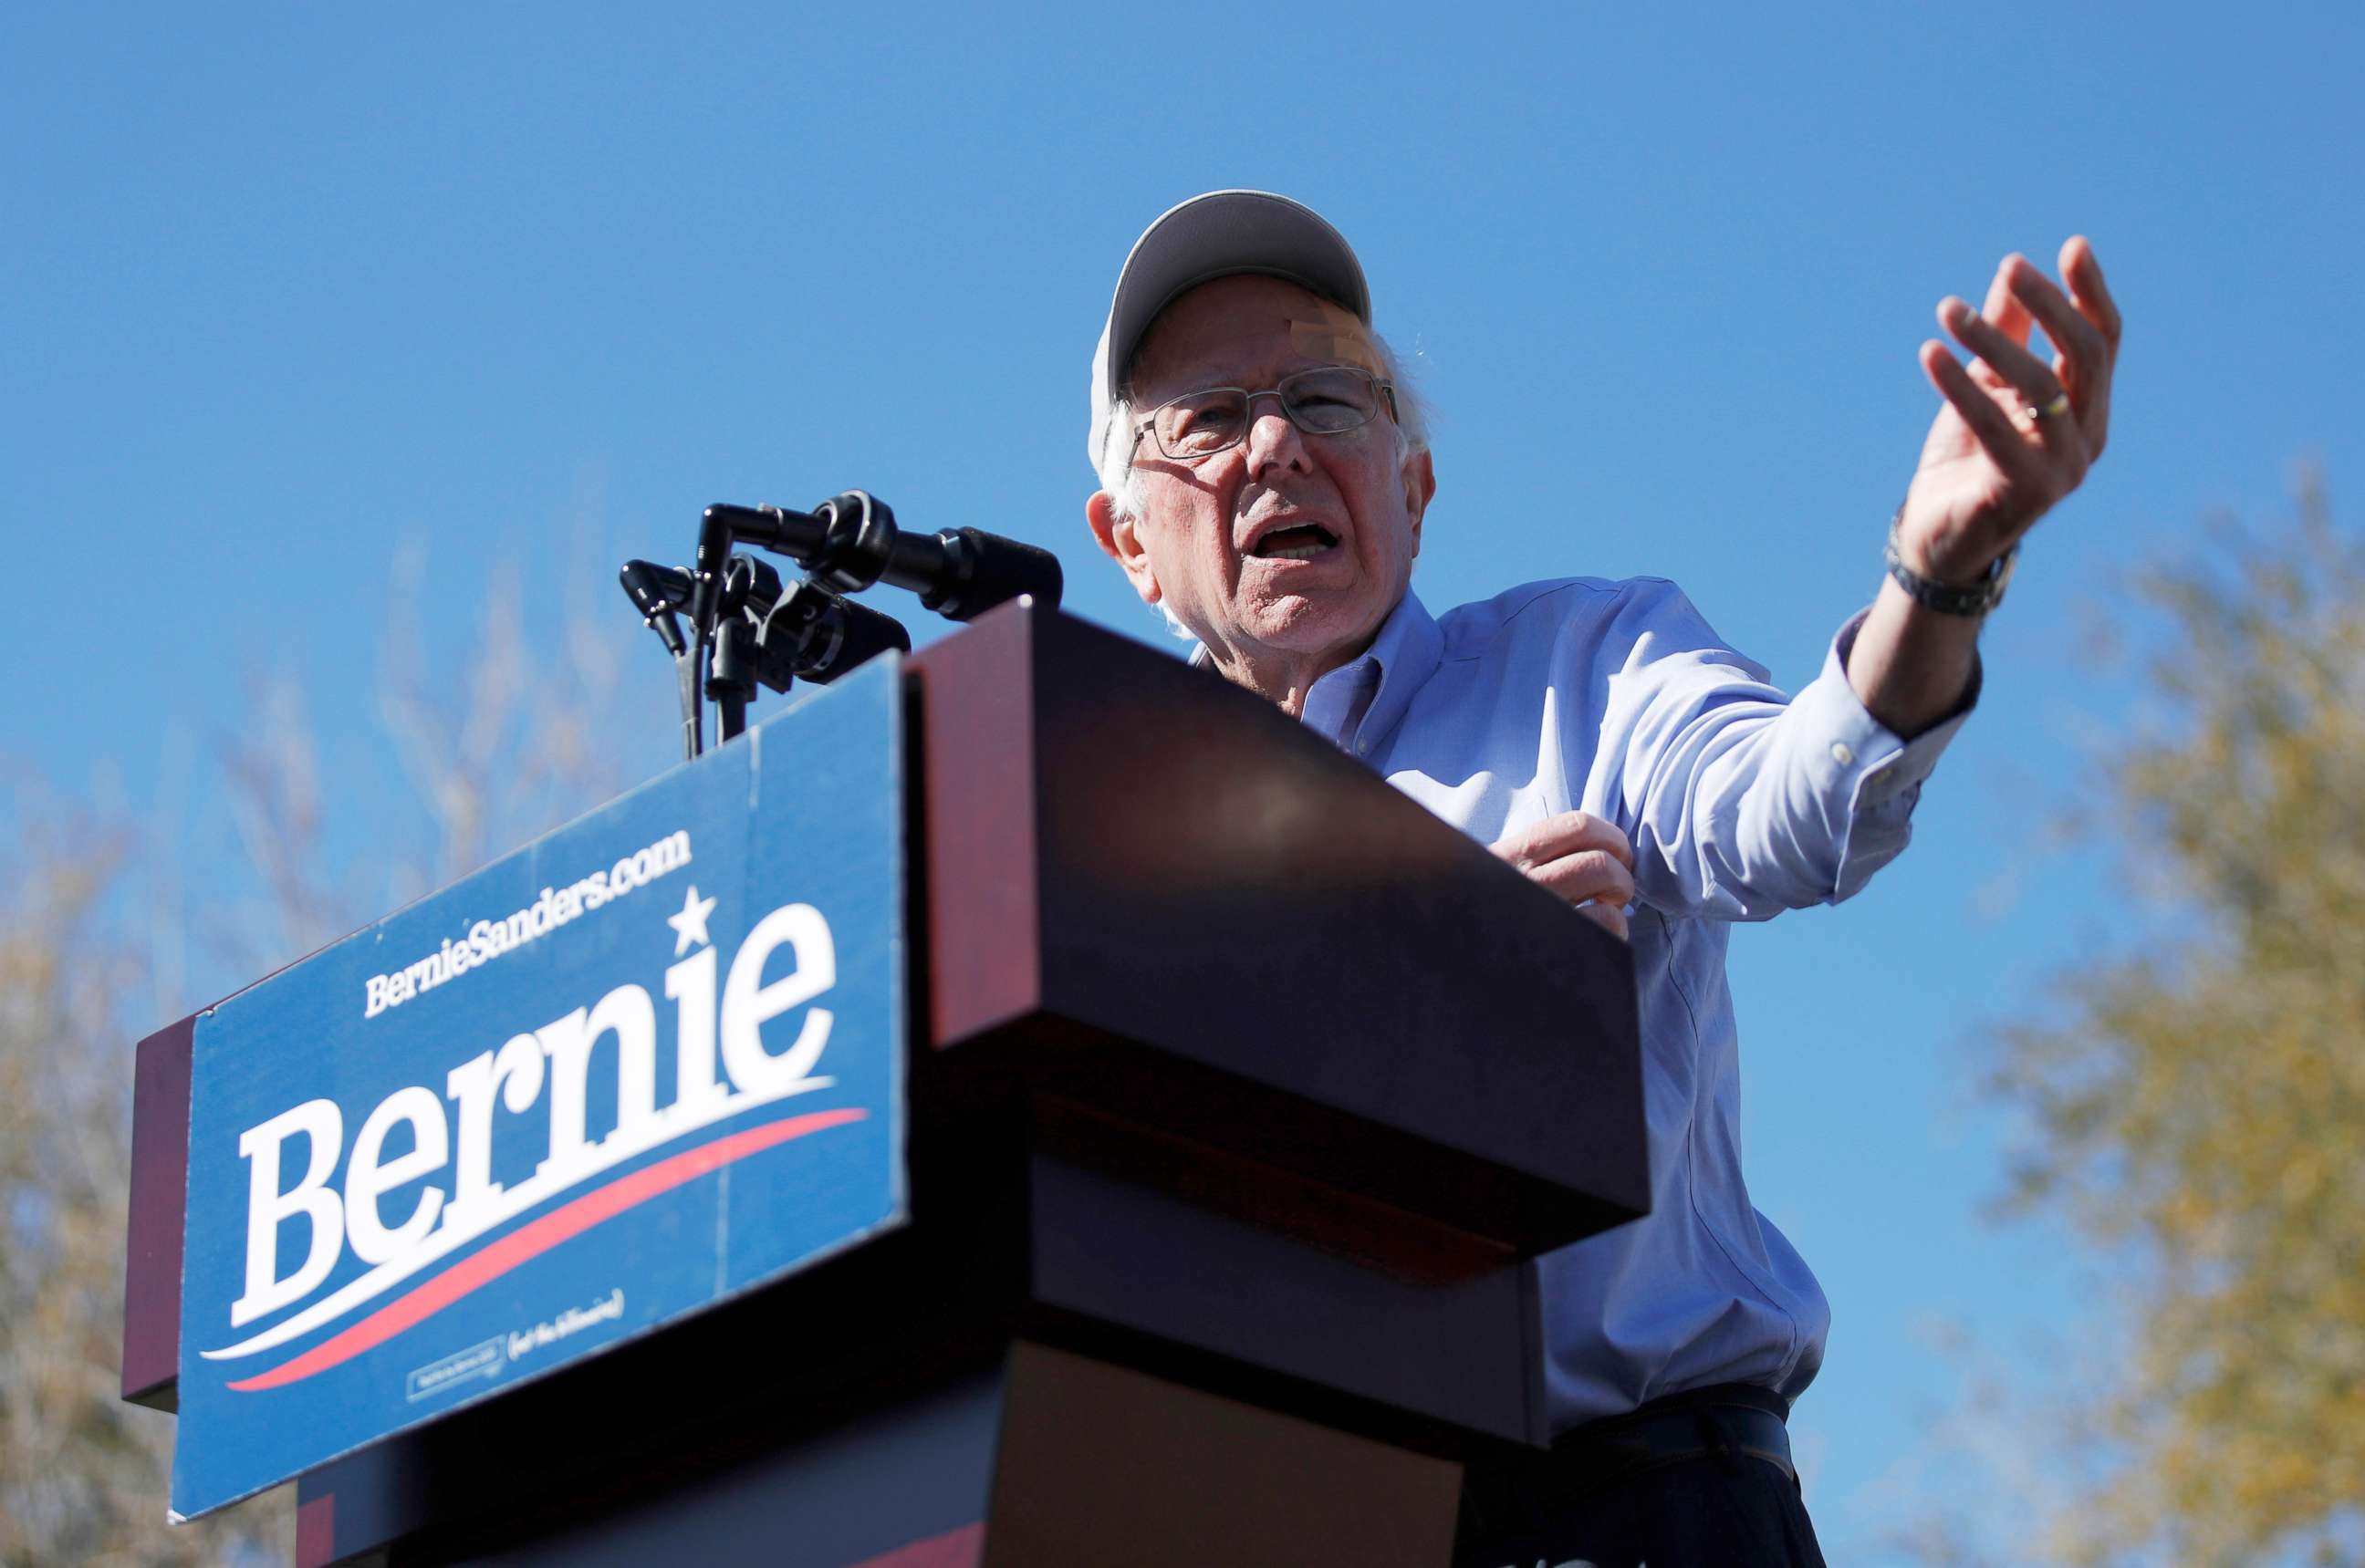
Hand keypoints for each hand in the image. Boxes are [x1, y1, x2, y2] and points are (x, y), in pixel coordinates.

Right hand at [1491, 810, 1634, 940]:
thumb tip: (1596, 846)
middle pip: (1598, 854)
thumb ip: (1535, 857)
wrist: (1466, 960)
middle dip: (1622, 868)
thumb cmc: (1493, 913)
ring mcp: (1539, 909)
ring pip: (1602, 875)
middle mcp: (1523, 877)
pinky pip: (1606, 920)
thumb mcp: (1499, 875)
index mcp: (1511, 855)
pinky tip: (1601, 934)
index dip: (1610, 837)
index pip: (1576, 825)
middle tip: (1617, 884)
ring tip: (1609, 906)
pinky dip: (1616, 925)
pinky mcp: (1555, 941)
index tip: (1615, 852)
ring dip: (1620, 890)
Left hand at [1898, 238, 2121, 582]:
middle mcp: (2088, 436)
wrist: (1939, 539)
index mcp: (2087, 409)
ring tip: (1949, 310)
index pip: (2104, 341)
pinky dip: (1960, 386)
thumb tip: (2010, 268)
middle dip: (2051, 306)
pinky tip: (1931, 355)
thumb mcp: (1985, 387)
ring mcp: (2063, 467)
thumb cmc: (1967, 460)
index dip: (2091, 293)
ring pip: (2041, 387)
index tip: (2072, 247)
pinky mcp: (2025, 490)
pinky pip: (1995, 426)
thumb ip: (2004, 334)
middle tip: (2011, 267)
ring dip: (1993, 341)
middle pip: (2085, 356)